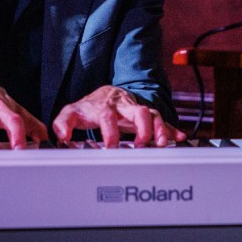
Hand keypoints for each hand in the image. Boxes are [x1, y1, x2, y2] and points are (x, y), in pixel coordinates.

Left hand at [52, 86, 186, 147]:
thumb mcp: (71, 112)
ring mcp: (136, 110)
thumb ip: (63, 122)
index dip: (110, 131)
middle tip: (141, 144)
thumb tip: (62, 136)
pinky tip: (178, 138)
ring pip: (153, 114)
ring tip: (161, 144)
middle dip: (143, 127)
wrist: (104, 94)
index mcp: (104, 106)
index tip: (111, 146)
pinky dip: (171, 129)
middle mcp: (123, 106)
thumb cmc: (89, 107)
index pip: (108, 116)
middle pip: (138, 110)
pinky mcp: (146, 116)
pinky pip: (162, 121)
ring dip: (159, 129)